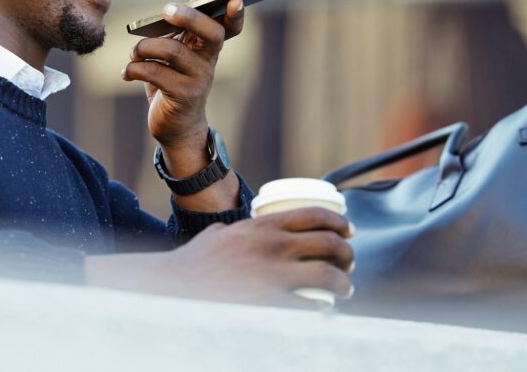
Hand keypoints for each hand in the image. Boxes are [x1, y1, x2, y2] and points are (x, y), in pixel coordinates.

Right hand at [84, 208, 354, 307]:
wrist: (177, 288)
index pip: (314, 215)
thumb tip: (240, 227)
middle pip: (328, 242)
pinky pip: (309, 305)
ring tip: (346, 288)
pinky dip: (323, 309)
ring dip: (343, 282)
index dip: (339, 221)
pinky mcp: (269, 303)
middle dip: (346, 252)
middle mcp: (273, 246)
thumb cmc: (194, 262)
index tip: (349, 229)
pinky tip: (325, 312)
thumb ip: (237, 229)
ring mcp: (272, 275)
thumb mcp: (219, 234)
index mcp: (263, 225)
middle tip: (349, 261)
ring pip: (327, 274)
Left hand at [122, 0, 243, 167]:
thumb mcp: (177, 57)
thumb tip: (169, 10)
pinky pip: (154, 72)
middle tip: (166, 10)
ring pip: (173, 50)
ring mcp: (199, 79)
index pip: (230, 27)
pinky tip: (127, 73)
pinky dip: (134, 68)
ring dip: (145, 47)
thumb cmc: (173, 83)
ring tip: (134, 53)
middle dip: (190, 17)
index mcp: (209, 47)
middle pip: (211, 32)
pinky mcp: (182, 96)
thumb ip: (177, 33)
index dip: (236, 14)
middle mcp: (209, 61)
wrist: (177, 128)